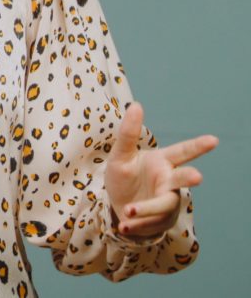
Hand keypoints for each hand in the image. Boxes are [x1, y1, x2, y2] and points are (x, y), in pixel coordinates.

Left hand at [105, 101, 218, 238]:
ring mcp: (166, 201)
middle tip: (197, 176)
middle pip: (181, 179)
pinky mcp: (160, 220)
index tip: (213, 140)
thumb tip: (136, 105)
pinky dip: (135, 224)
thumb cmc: (123, 176)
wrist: (118, 205)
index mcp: (162, 161)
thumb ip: (128, 133)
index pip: (181, 152)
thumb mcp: (120, 155)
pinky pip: (150, 223)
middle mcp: (168, 181)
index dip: (197, 146)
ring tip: (130, 210)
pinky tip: (123, 225)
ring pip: (163, 205)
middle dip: (188, 177)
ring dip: (147, 209)